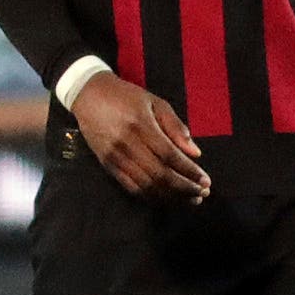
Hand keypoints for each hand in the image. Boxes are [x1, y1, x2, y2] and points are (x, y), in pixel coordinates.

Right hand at [71, 71, 210, 203]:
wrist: (88, 95)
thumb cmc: (126, 96)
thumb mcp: (155, 102)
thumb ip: (176, 126)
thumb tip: (196, 153)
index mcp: (141, 125)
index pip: (170, 155)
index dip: (190, 171)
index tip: (206, 180)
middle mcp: (127, 144)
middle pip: (160, 175)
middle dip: (184, 188)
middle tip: (202, 194)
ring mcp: (116, 157)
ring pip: (146, 186)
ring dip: (171, 196)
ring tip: (189, 199)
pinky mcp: (107, 165)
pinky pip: (131, 187)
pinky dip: (151, 196)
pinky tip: (166, 198)